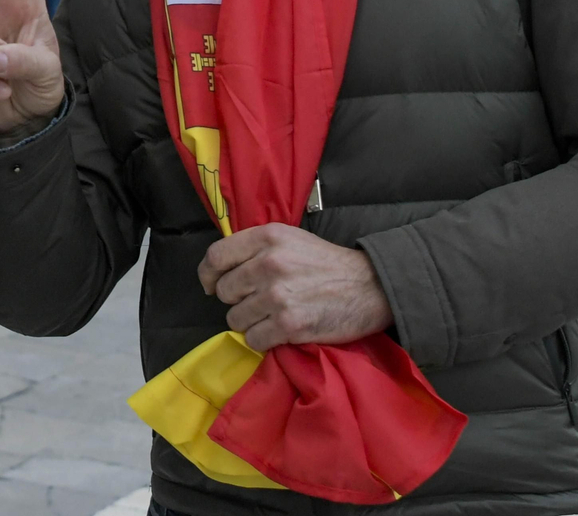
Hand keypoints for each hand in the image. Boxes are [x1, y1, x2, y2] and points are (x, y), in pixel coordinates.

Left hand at [198, 224, 392, 352]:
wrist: (369, 287)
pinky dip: (264, 340)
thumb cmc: (326, 263)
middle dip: (237, 300)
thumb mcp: (290, 239)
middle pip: (224, 291)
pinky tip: (281, 331)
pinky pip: (254, 339)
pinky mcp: (288, 325)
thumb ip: (256, 248)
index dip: (208, 275)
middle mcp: (268, 263)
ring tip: (273, 315)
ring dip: (251, 322)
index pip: (215, 257)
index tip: (211, 285)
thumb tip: (219, 269)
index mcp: (267, 237)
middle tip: (259, 301)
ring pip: (236, 318)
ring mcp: (277, 296)